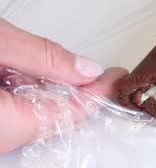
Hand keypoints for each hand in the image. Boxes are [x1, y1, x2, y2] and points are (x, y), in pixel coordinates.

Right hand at [0, 18, 126, 153]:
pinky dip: (25, 93)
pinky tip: (28, 72)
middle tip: (102, 74)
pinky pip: (10, 114)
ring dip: (50, 91)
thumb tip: (85, 69)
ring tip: (66, 68)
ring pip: (30, 116)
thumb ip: (42, 57)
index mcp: (2, 123)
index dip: (98, 93)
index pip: (68, 114)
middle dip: (78, 93)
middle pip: (52, 118)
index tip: (118, 77)